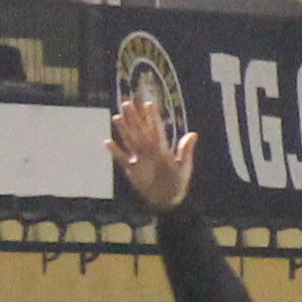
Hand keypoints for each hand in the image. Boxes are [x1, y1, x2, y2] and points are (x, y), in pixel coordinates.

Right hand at [108, 93, 194, 208]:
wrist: (168, 199)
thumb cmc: (178, 182)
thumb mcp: (184, 165)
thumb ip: (185, 149)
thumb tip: (193, 133)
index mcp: (162, 148)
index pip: (156, 129)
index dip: (152, 117)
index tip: (149, 104)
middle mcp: (149, 150)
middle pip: (140, 130)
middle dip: (134, 117)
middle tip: (127, 103)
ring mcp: (139, 158)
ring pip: (129, 140)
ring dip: (123, 129)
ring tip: (117, 117)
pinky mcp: (131, 169)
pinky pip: (122, 158)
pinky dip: (115, 152)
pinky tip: (108, 142)